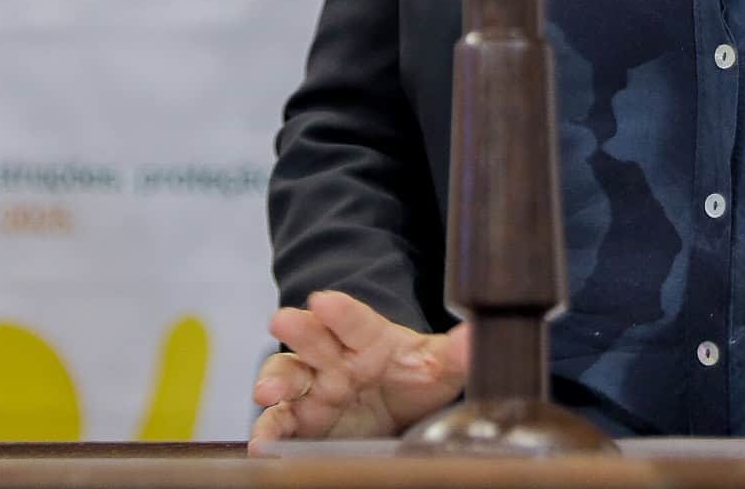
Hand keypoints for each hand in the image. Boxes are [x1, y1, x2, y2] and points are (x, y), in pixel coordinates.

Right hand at [247, 290, 469, 450]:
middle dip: (298, 330)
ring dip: (275, 380)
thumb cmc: (409, 378)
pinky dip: (270, 431)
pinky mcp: (302, 422)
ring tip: (265, 392)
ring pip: (288, 376)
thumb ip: (456, 353)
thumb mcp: (435, 366)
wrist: (392, 410)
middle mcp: (334, 359)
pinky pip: (281, 423)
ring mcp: (314, 389)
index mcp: (367, 338)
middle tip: (283, 321)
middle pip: (313, 338)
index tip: (325, 301)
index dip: (340, 311)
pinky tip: (263, 444)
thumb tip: (480, 336)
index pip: (354, 320)